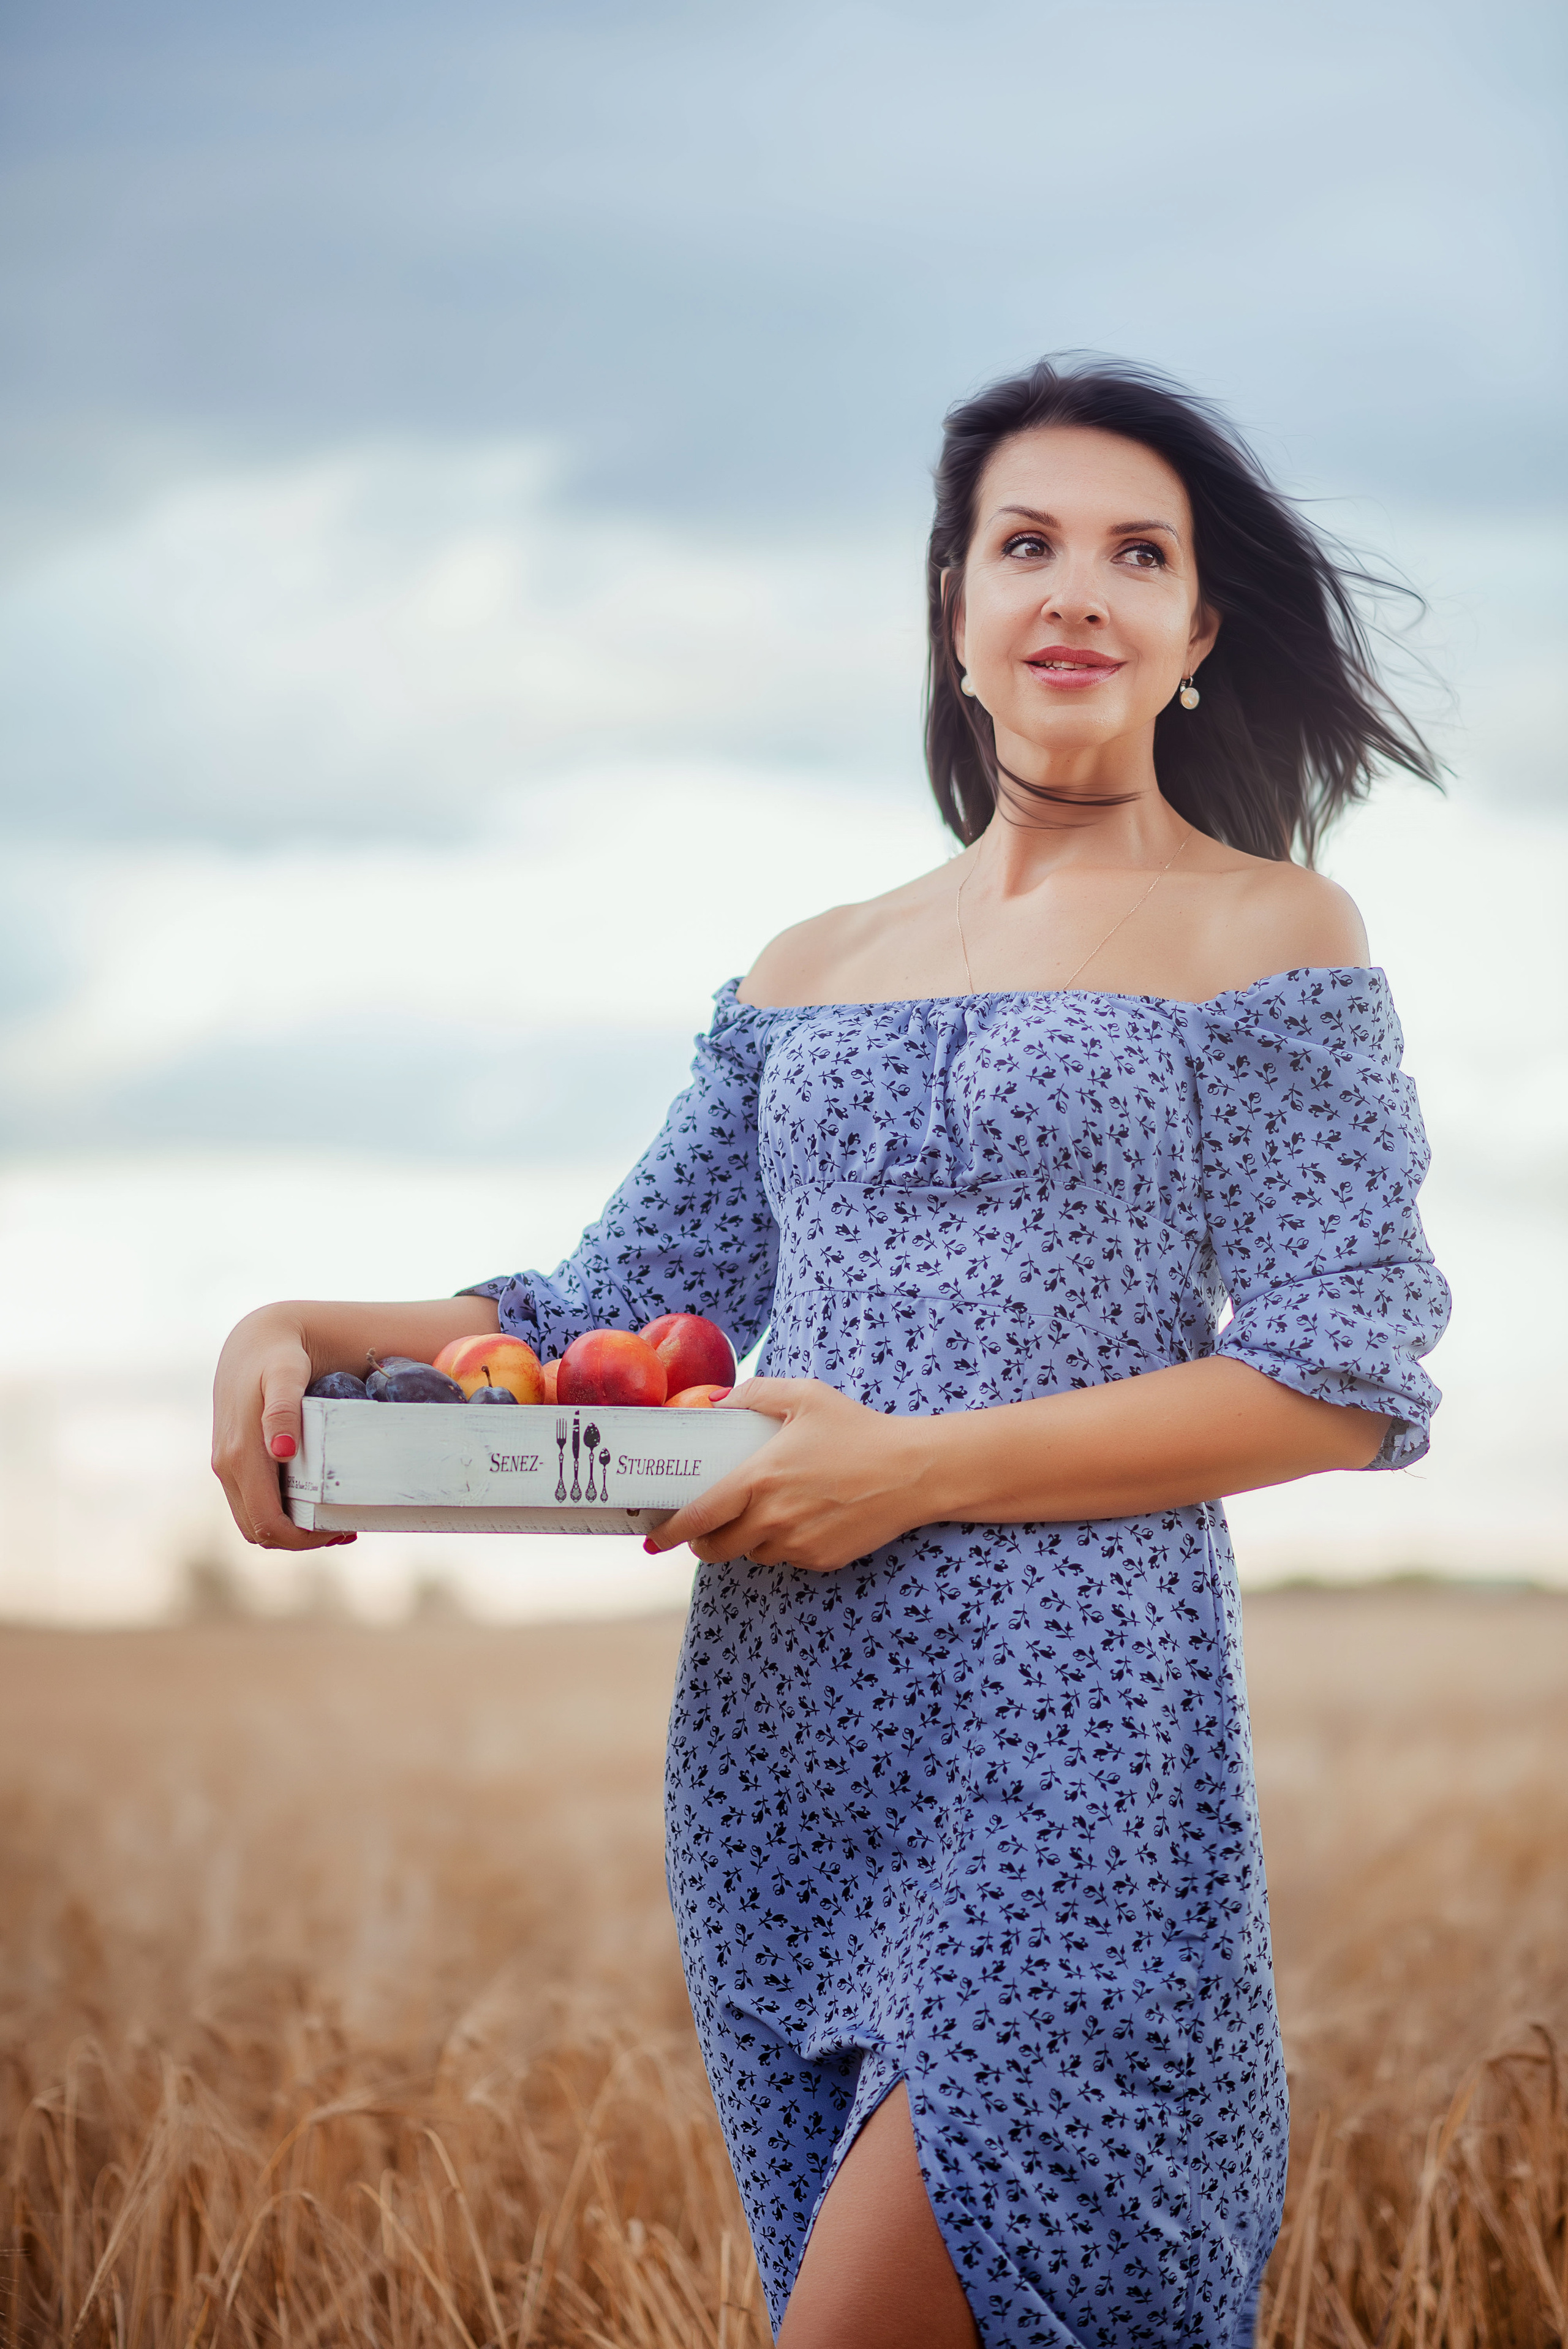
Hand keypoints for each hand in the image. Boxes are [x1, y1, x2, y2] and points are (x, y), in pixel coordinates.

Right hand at [211, 1306, 355, 1553]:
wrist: (256, 1338)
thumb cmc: (277, 1356)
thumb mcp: (285, 1375)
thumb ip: (283, 1411)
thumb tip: (281, 1452)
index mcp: (239, 1456)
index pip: (267, 1522)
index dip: (300, 1539)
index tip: (336, 1532)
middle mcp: (227, 1466)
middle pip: (257, 1529)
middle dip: (297, 1540)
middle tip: (342, 1532)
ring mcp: (226, 1464)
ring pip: (252, 1519)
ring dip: (288, 1530)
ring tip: (332, 1523)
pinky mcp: (232, 1459)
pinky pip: (251, 1500)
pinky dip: (279, 1511)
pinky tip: (311, 1502)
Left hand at [647, 1378, 922, 1572]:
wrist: (912, 1471)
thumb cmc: (858, 1430)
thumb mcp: (805, 1396)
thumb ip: (755, 1394)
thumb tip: (715, 1402)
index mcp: (760, 1479)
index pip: (699, 1517)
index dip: (669, 1532)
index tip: (653, 1538)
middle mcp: (773, 1518)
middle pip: (716, 1548)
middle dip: (703, 1542)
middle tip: (705, 1527)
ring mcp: (797, 1544)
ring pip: (752, 1554)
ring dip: (747, 1541)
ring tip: (765, 1512)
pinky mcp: (820, 1559)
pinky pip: (786, 1559)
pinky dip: (783, 1545)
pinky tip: (804, 1518)